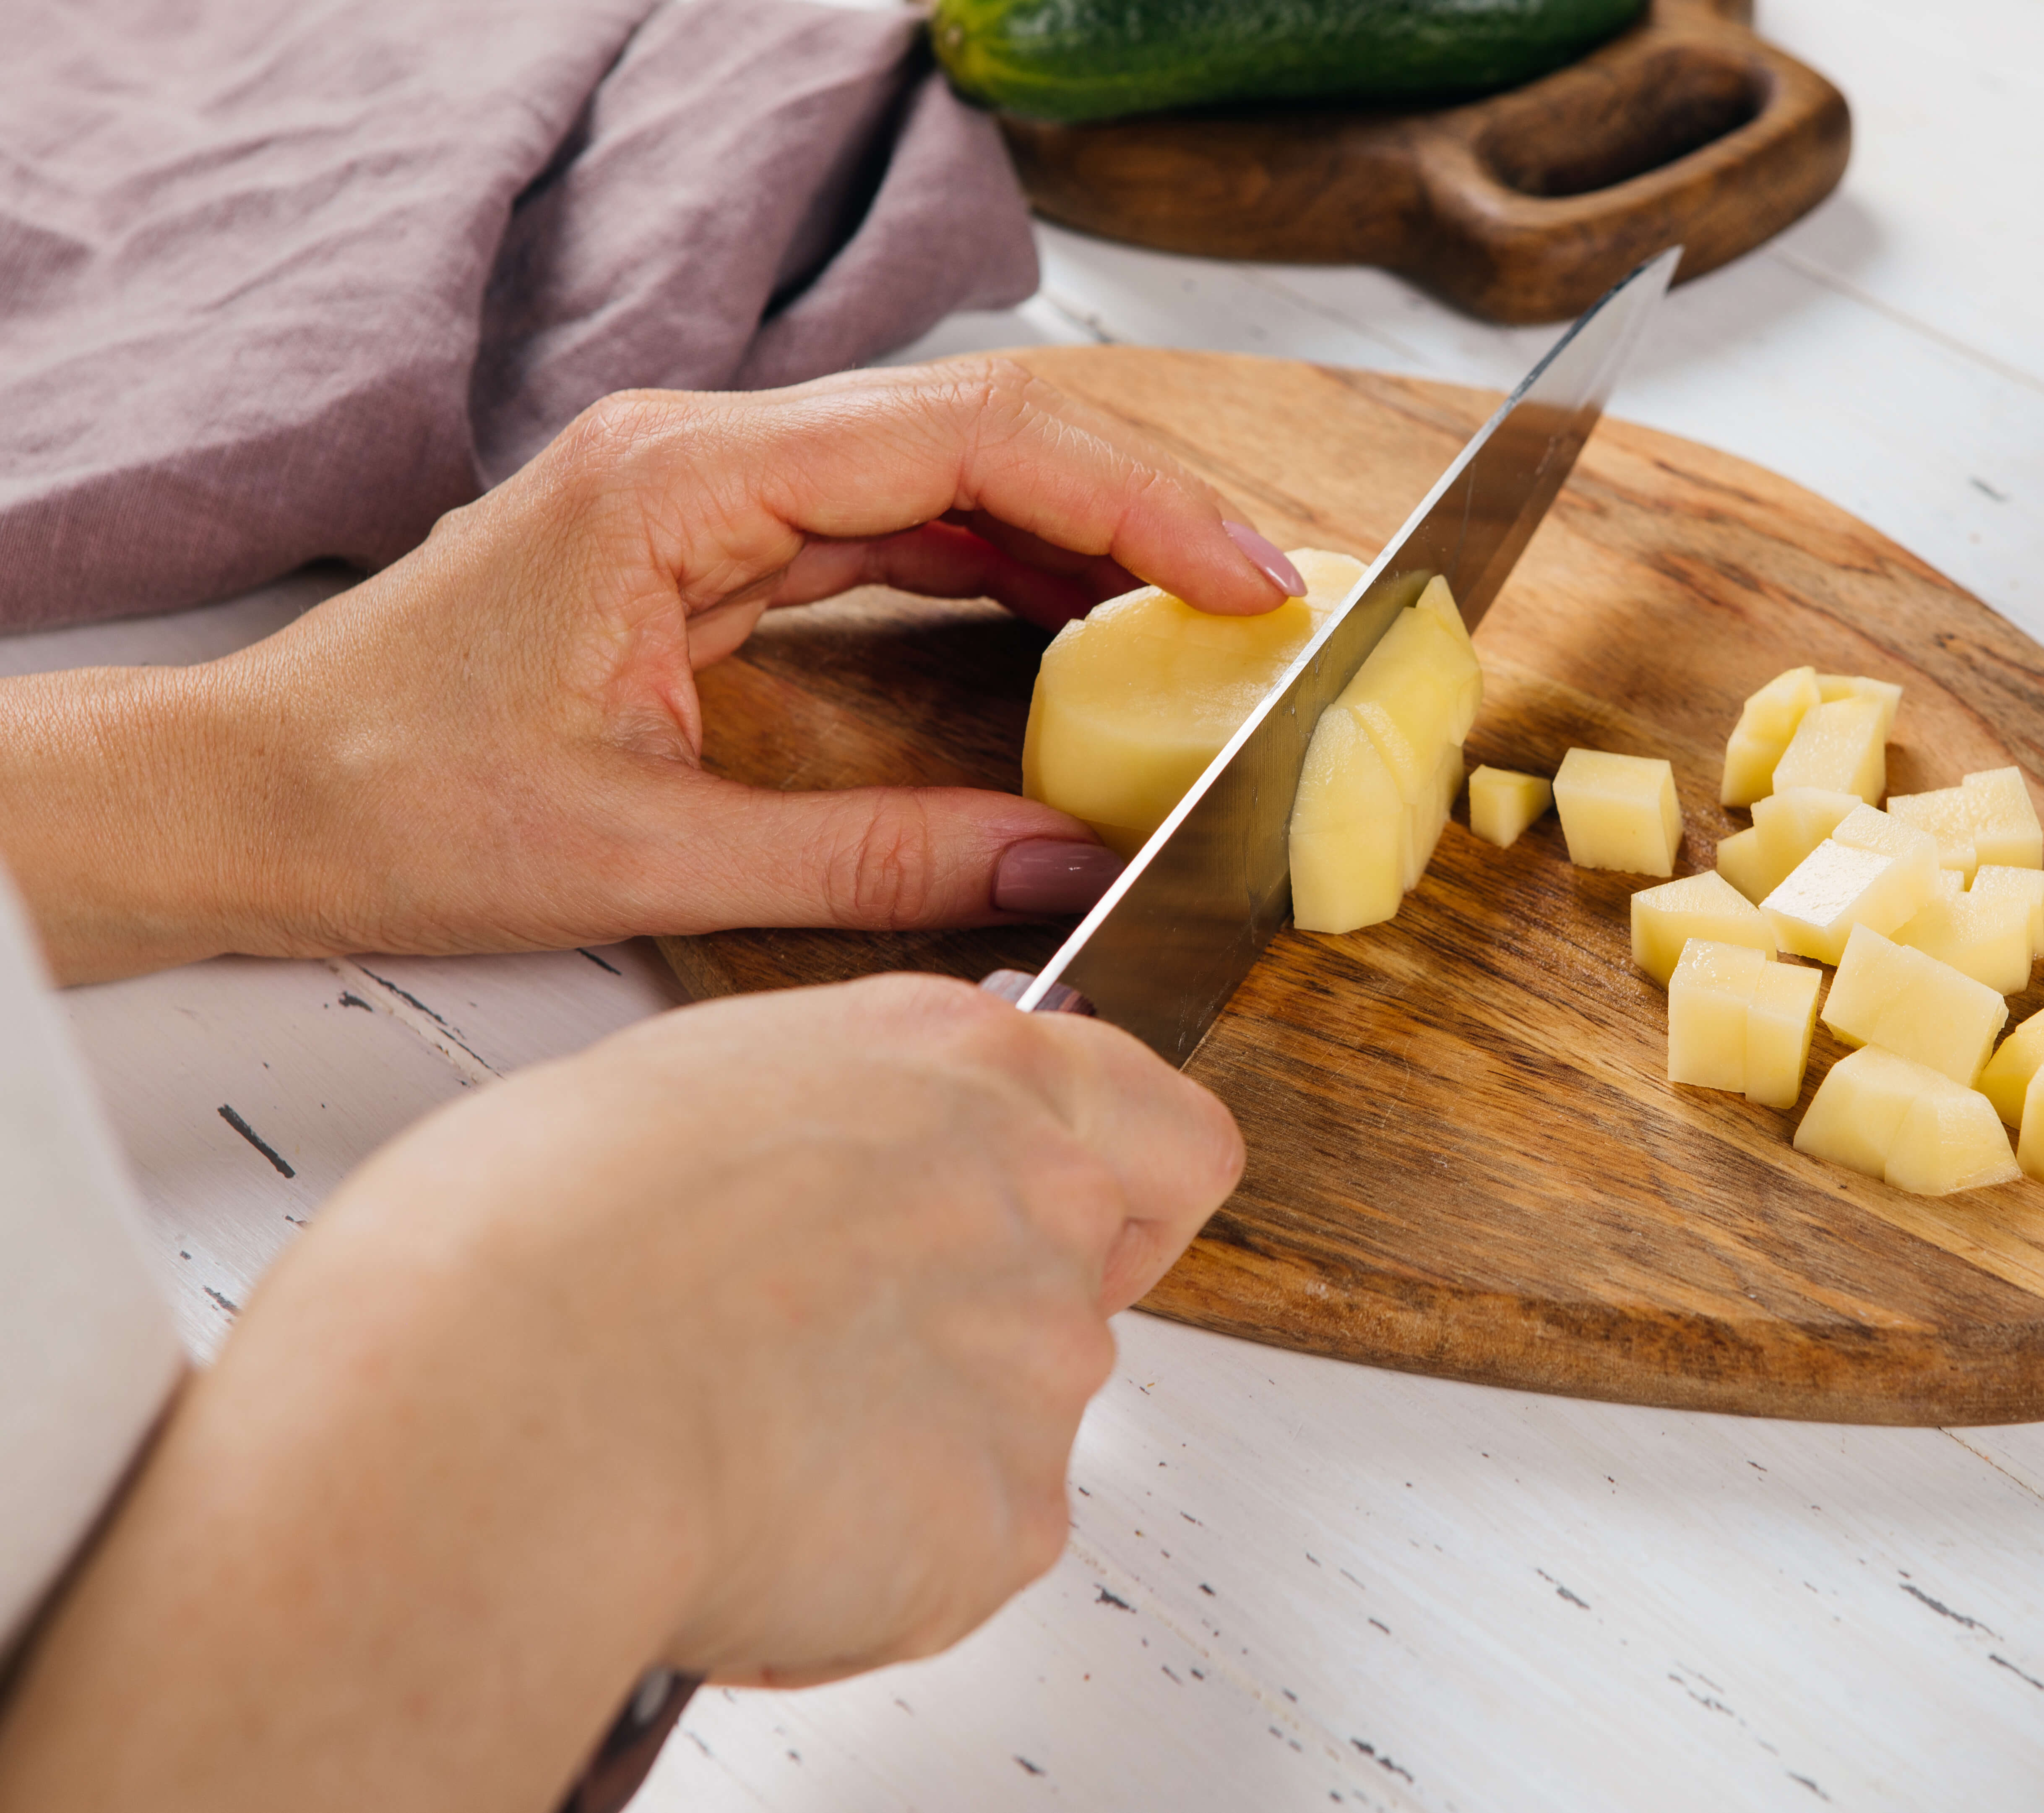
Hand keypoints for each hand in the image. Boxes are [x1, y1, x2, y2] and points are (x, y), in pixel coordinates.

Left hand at [0, 358, 1308, 981]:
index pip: (965, 442)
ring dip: (1078, 536)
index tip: (1242, 577)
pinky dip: (999, 571)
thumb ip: (870, 862)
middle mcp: (700, 455)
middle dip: (1135, 507)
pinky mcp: (708, 544)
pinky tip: (1075, 624)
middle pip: (974, 431)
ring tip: (1196, 614)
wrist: (248, 798)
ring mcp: (705, 491)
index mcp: (679, 483)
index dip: (1132, 503)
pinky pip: (891, 528)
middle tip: (1258, 596)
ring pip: (944, 472)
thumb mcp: (648, 859)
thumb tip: (1052, 866)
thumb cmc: (390, 803)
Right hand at [0, 972, 1243, 1809]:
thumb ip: (831, 1122)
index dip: (1121, 1200)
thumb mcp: (694, 1086)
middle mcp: (1036, 1204)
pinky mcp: (1008, 1522)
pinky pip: (962, 1557)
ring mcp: (1038, 1368)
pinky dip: (876, 1569)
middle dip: (973, 1339)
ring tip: (739, 1450)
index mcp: (966, 1068)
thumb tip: (823, 1176)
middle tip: (820, 1367)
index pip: (1164, 1134)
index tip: (1053, 1233)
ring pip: (1011, 1430)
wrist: (493, 1404)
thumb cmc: (529, 1240)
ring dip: (909, 1451)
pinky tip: (751, 1534)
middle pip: (1078, 1294)